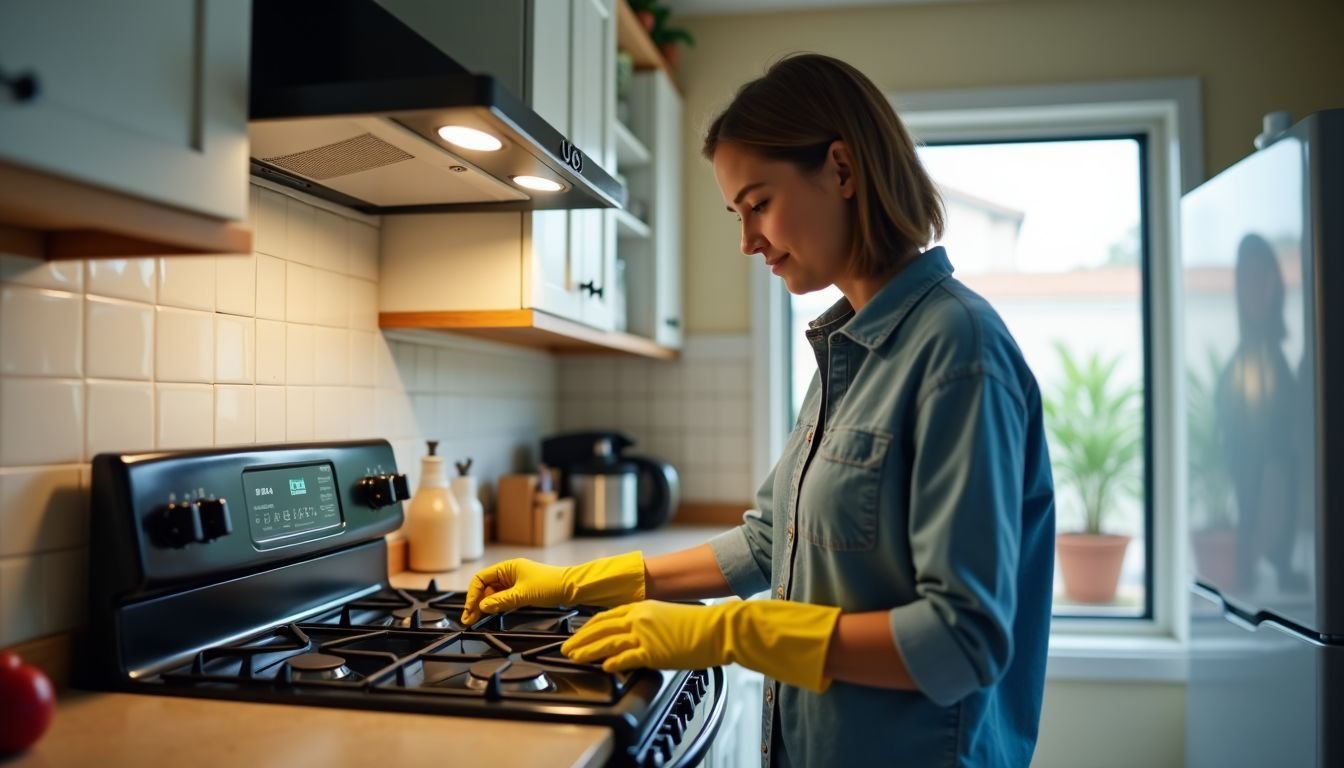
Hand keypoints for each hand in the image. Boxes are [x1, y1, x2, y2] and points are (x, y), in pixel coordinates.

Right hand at [460, 551, 645, 624]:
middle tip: (469, 620)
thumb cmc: (551, 585)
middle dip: (475, 603)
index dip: (472, 595)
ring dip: (484, 606)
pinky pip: (503, 599)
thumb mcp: (523, 594)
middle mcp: (509, 573)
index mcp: (508, 567)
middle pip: (485, 587)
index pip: (480, 579)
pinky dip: (496, 607)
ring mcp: (515, 582)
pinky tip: (491, 615)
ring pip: (493, 594)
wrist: (572, 588)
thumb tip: (483, 607)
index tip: (469, 610)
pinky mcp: (522, 591)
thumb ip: (501, 601)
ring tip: (476, 620)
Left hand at [562, 601, 729, 671]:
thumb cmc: (697, 624)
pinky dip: (611, 663)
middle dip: (580, 640)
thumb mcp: (665, 616)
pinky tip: (603, 667)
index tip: (578, 635)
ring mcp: (643, 635)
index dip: (588, 627)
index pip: (606, 617)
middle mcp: (638, 618)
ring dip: (588, 651)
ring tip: (576, 658)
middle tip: (567, 649)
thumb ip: (646, 623)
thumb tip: (633, 636)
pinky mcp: (651, 652)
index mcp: (641, 607)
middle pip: (600, 628)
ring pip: (606, 643)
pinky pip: (625, 658)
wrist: (715, 628)